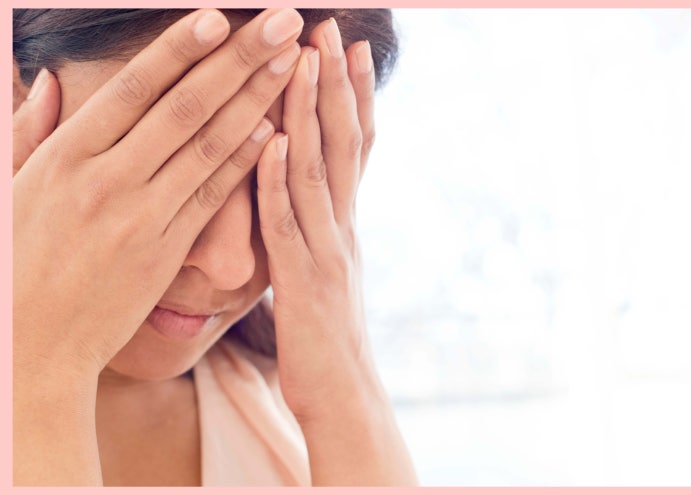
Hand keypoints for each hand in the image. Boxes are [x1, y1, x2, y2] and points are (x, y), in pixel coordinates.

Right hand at [13, 8, 301, 385]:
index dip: (180, 48)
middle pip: (185, 106)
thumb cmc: (15, 261)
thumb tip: (48, 79)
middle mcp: (107, 179)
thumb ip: (28, 129)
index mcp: (66, 155)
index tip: (218, 16)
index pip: (135, 88)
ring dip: (255, 100)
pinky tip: (275, 128)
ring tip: (289, 64)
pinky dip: (243, 160)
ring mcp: (140, 216)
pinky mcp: (165, 250)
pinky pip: (212, 196)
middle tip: (279, 22)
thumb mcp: (9, 187)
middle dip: (237, 59)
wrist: (31, 343)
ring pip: (208, 145)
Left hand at [256, 19, 416, 484]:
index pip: (353, 147)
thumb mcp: (326, 270)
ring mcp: (327, 252)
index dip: (352, 95)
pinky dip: (279, 181)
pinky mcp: (303, 282)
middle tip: (332, 29)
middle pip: (342, 145)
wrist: (343, 394)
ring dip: (310, 116)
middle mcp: (343, 227)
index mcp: (345, 223)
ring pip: (317, 172)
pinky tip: (271, 142)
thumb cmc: (326, 334)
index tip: (346, 47)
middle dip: (336, 84)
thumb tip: (304, 192)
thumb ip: (318, 227)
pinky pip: (288, 224)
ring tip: (303, 62)